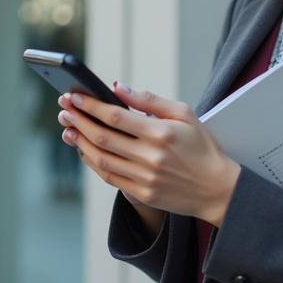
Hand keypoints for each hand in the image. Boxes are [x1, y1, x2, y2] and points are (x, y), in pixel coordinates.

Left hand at [57, 82, 240, 226]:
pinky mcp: (142, 194)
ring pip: (101, 158)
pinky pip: (109, 177)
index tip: (74, 96)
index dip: (90, 105)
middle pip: (103, 137)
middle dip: (79, 120)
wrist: (218, 189)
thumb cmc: (202, 147)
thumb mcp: (184, 114)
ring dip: (80, 142)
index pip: (115, 116)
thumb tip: (119, 88)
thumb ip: (150, 100)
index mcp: (161, 133)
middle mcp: (151, 157)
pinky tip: (85, 150)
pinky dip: (92, 162)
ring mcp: (145, 178)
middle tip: (64, 109)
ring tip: (68, 129)